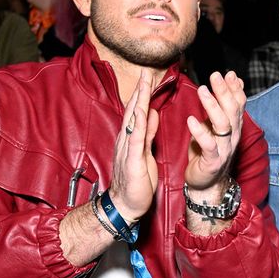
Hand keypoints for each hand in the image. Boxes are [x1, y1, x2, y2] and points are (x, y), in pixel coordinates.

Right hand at [108, 70, 159, 221]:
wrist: (126, 205)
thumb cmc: (136, 180)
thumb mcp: (145, 151)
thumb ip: (148, 132)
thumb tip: (152, 113)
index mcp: (131, 138)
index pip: (137, 112)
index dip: (143, 94)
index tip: (149, 77)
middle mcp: (126, 140)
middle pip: (134, 111)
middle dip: (140, 91)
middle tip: (146, 72)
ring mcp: (127, 149)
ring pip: (134, 121)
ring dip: (139, 102)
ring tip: (144, 85)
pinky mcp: (131, 161)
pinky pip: (135, 140)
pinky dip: (139, 125)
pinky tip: (144, 113)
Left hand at [185, 71, 244, 198]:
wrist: (206, 183)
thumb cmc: (208, 152)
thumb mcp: (215, 125)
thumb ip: (223, 105)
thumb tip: (234, 80)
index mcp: (234, 127)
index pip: (239, 104)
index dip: (235, 89)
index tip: (228, 74)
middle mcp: (232, 137)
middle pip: (232, 111)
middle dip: (224, 92)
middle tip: (214, 76)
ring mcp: (224, 149)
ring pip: (223, 124)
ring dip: (212, 106)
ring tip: (201, 91)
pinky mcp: (213, 161)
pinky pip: (209, 145)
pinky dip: (200, 132)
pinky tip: (191, 120)